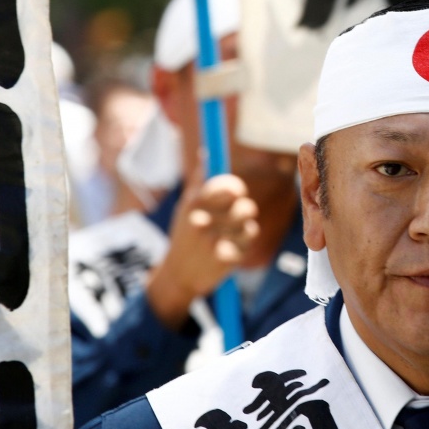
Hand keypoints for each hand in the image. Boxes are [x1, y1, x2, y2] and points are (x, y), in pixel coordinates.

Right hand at [145, 165, 258, 328]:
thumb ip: (199, 181)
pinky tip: (229, 250)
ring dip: (246, 230)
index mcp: (194, 204)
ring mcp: (214, 243)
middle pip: (246, 207)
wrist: (177, 276)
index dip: (237, 189)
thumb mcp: (185, 207)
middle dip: (245, 211)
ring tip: (233, 235)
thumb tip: (206, 152)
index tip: (235, 194)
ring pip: (250, 227)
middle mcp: (203, 221)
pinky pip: (248, 246)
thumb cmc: (184, 236)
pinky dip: (243, 246)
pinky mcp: (224, 261)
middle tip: (237, 217)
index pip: (230, 187)